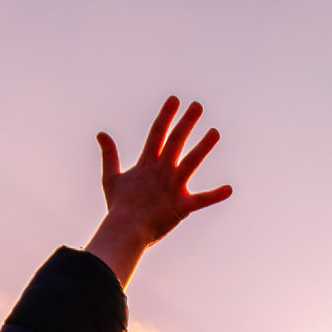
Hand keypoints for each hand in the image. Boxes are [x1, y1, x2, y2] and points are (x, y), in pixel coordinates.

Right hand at [85, 97, 230, 285]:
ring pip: (190, 163)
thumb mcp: (110, 178)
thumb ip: (109, 155)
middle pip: (175, 141)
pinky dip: (215, 195)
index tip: (175, 100)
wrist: (124, 231)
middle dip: (186, 122)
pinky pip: (201, 200)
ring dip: (203, 147)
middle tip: (197, 106)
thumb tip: (101, 134)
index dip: (166, 115)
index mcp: (147, 164)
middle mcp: (161, 171)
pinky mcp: (181, 206)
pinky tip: (229, 189)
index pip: (157, 133)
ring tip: (215, 132)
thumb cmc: (119, 207)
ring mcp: (172, 187)